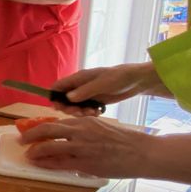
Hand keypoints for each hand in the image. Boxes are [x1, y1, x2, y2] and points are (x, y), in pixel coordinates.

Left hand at [20, 117, 155, 177]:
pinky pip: (60, 163)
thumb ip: (85, 131)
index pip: (57, 121)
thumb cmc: (125, 142)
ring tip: (28, 154)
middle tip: (22, 139)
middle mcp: (80, 131)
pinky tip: (40, 164)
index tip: (32, 130)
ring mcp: (81, 147)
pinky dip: (47, 163)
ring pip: (49, 146)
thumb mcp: (102, 128)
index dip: (41, 127)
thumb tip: (69, 136)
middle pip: (47, 130)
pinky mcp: (85, 162)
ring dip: (35, 151)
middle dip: (31, 135)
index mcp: (85, 121)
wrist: (142, 152)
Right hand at [50, 63, 164, 115]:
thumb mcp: (102, 83)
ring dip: (80, 112)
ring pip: (75, 107)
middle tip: (80, 113)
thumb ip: (85, 90)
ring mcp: (87, 95)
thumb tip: (68, 97)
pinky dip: (89, 113)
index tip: (59, 108)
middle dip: (69, 108)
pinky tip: (98, 112)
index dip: (54, 97)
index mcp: (78, 78)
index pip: (58, 86)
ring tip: (92, 113)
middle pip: (64, 100)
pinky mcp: (95, 101)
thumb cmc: (119, 77)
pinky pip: (85, 110)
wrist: (136, 81)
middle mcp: (80, 87)